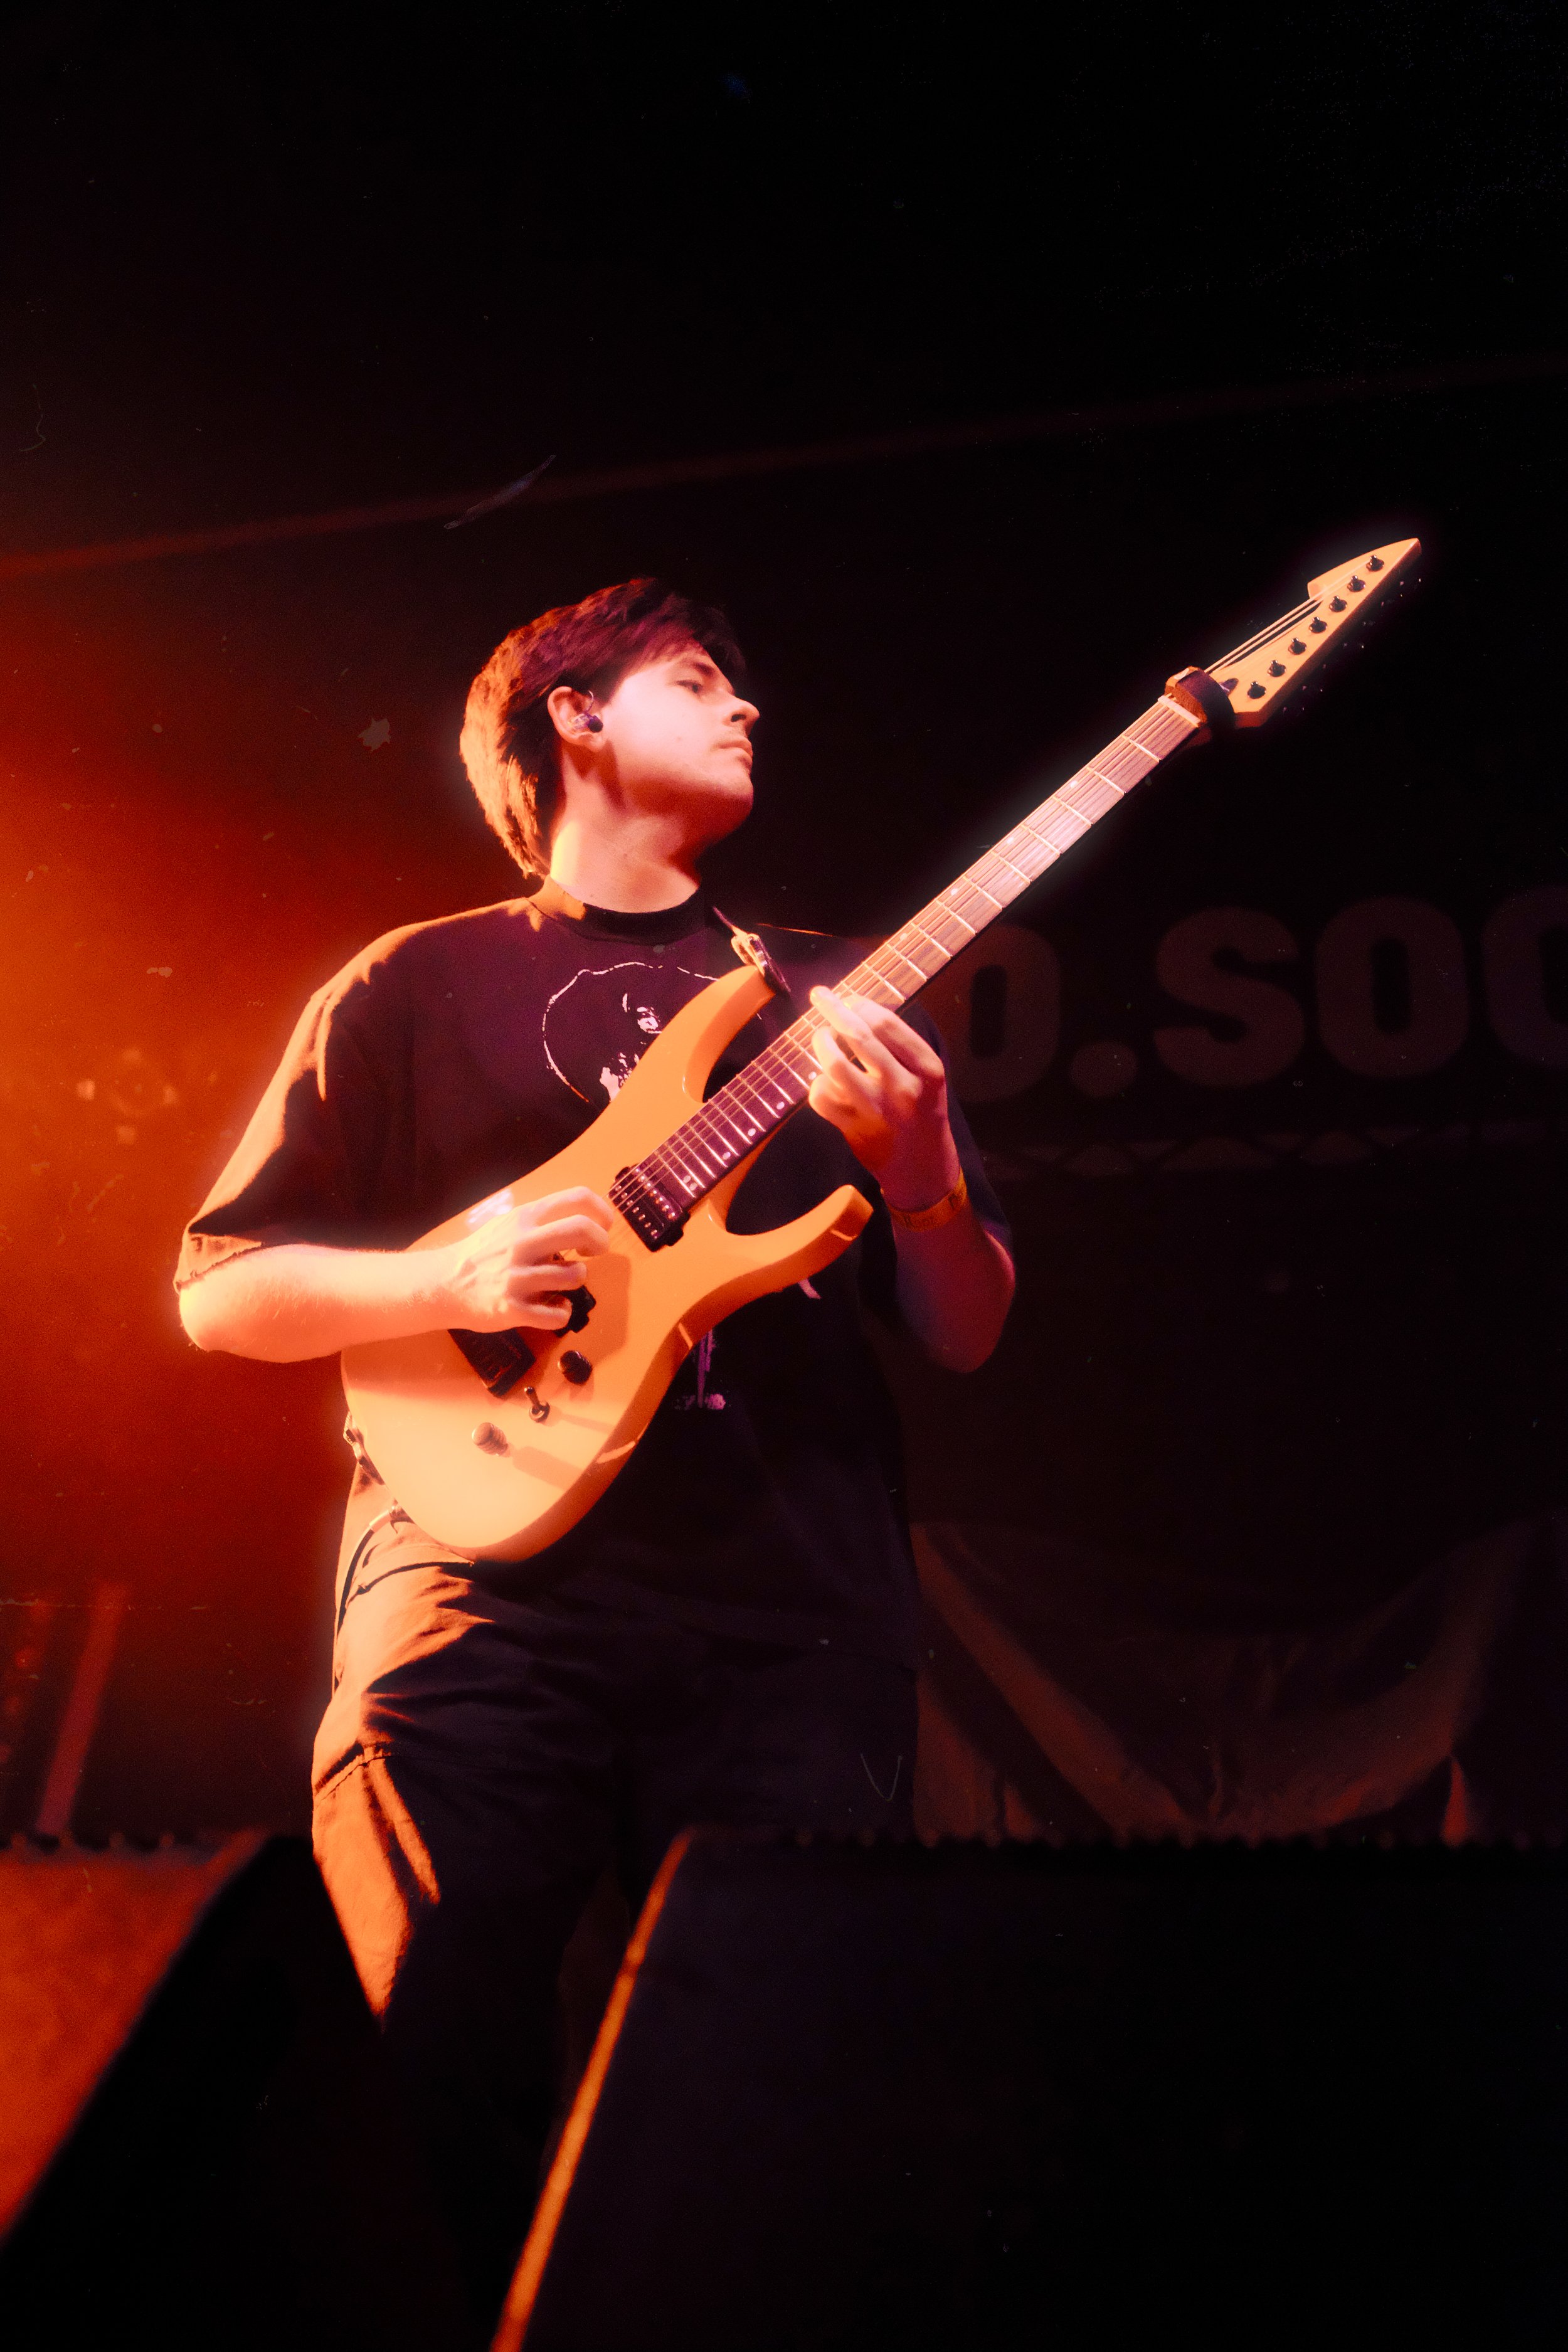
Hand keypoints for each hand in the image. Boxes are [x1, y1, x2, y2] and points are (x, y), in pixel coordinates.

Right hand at [438, 1186, 611, 1332]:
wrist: (443, 1284)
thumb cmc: (485, 1253)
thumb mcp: (509, 1223)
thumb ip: (543, 1219)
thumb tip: (589, 1217)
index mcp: (524, 1218)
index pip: (576, 1197)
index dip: (602, 1211)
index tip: (603, 1226)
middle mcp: (522, 1243)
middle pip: (582, 1229)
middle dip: (600, 1242)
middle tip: (594, 1251)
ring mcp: (517, 1277)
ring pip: (575, 1276)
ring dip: (577, 1279)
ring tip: (561, 1281)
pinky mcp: (512, 1309)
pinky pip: (558, 1314)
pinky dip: (562, 1313)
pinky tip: (552, 1307)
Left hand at [806, 988, 962, 1211]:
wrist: (924, 1168)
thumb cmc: (923, 1112)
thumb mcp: (927, 1077)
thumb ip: (900, 1047)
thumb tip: (855, 1008)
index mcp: (928, 1069)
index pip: (886, 1024)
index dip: (860, 1004)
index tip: (848, 998)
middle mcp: (903, 1087)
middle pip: (859, 1037)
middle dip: (833, 1010)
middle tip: (820, 995)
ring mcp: (876, 1110)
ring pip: (834, 1065)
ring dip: (821, 1043)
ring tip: (821, 1037)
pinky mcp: (853, 1128)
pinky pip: (821, 1096)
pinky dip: (816, 1083)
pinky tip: (823, 1079)